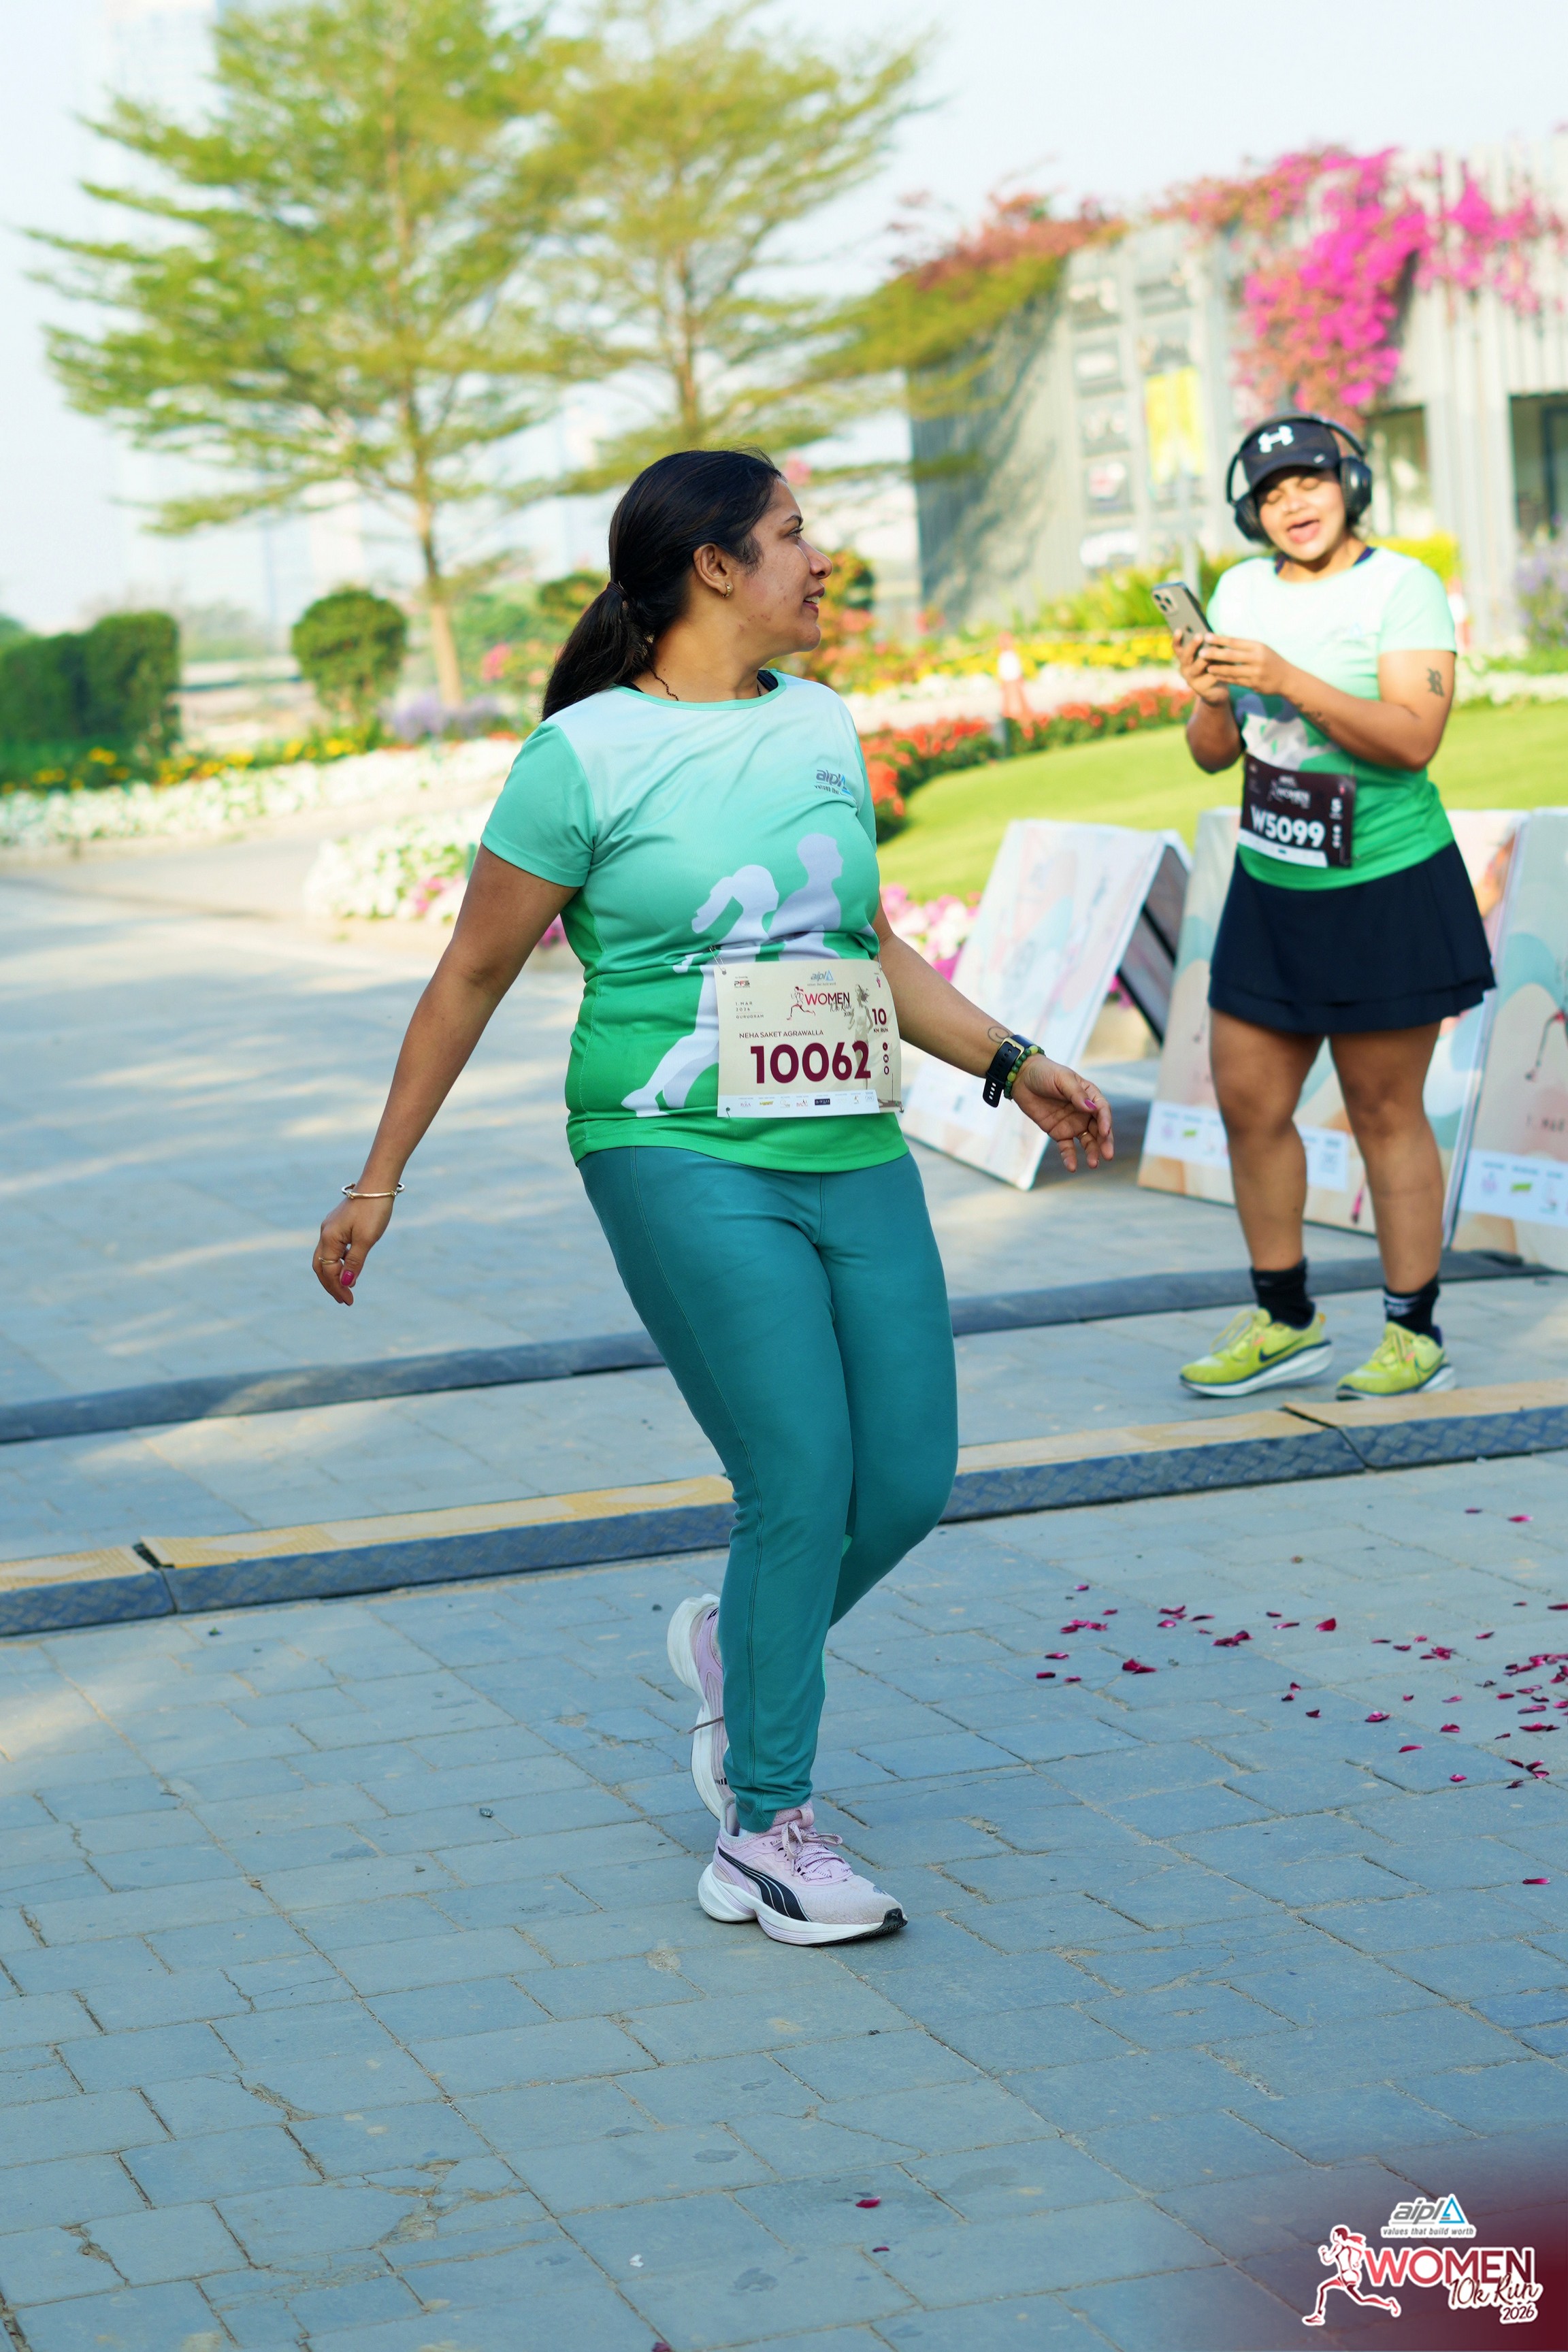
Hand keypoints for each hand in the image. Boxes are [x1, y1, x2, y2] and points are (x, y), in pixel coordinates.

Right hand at [312, 1190, 396, 1304]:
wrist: (377, 1184)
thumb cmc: (373, 1210)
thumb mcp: (367, 1239)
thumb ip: (355, 1262)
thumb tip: (345, 1283)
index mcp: (329, 1238)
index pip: (328, 1271)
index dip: (337, 1287)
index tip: (349, 1300)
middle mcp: (325, 1233)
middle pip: (321, 1266)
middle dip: (331, 1284)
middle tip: (344, 1300)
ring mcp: (331, 1227)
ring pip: (326, 1257)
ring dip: (335, 1274)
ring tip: (347, 1288)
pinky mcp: (338, 1224)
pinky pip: (334, 1248)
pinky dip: (339, 1262)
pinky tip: (350, 1268)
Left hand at [1011, 1054, 1113, 1169]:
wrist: (1022, 1079)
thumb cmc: (1045, 1073)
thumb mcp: (1061, 1079)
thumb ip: (1076, 1094)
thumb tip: (1090, 1108)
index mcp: (1090, 1095)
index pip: (1102, 1110)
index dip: (1105, 1121)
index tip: (1105, 1131)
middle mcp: (1085, 1112)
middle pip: (1099, 1129)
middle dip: (1105, 1142)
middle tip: (1108, 1155)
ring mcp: (1073, 1123)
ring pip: (1087, 1141)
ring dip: (1092, 1152)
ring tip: (1093, 1164)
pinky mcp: (1059, 1133)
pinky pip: (1067, 1147)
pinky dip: (1069, 1157)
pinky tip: (1071, 1167)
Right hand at [1171, 627, 1230, 707]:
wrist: (1216, 690)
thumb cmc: (1213, 667)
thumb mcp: (1208, 656)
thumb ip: (1206, 647)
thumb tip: (1212, 635)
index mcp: (1184, 659)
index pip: (1177, 648)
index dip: (1176, 639)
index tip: (1179, 629)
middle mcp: (1184, 669)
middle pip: (1185, 657)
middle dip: (1192, 646)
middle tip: (1199, 636)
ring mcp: (1191, 680)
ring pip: (1197, 668)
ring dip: (1204, 658)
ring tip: (1213, 649)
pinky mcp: (1200, 689)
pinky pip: (1210, 676)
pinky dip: (1218, 668)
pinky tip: (1227, 662)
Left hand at [1200, 636, 1293, 697]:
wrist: (1287, 679)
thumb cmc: (1271, 660)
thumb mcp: (1262, 649)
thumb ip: (1245, 646)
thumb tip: (1224, 639)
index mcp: (1258, 647)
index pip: (1235, 641)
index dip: (1220, 639)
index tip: (1207, 636)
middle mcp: (1257, 659)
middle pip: (1231, 656)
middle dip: (1215, 654)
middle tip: (1201, 653)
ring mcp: (1255, 673)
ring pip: (1232, 670)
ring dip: (1217, 669)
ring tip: (1207, 666)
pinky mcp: (1254, 684)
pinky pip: (1235, 681)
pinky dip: (1225, 678)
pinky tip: (1216, 675)